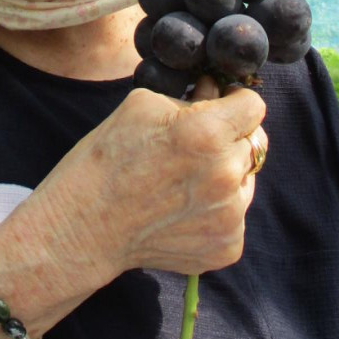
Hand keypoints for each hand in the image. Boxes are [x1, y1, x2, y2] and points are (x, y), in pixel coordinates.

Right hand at [31, 83, 266, 283]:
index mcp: (208, 133)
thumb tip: (217, 90)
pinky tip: (180, 211)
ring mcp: (230, 216)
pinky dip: (215, 211)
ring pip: (245, 181)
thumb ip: (192, 97)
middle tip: (191, 148)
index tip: (219, 107)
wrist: (84, 226)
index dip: (234, 102)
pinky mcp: (227, 247)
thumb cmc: (107, 158)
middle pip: (252, 143)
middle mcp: (226, 175)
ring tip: (181, 183)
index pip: (254, 106)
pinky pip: (235, 217)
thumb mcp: (142, 106)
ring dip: (224, 176)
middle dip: (228, 139)